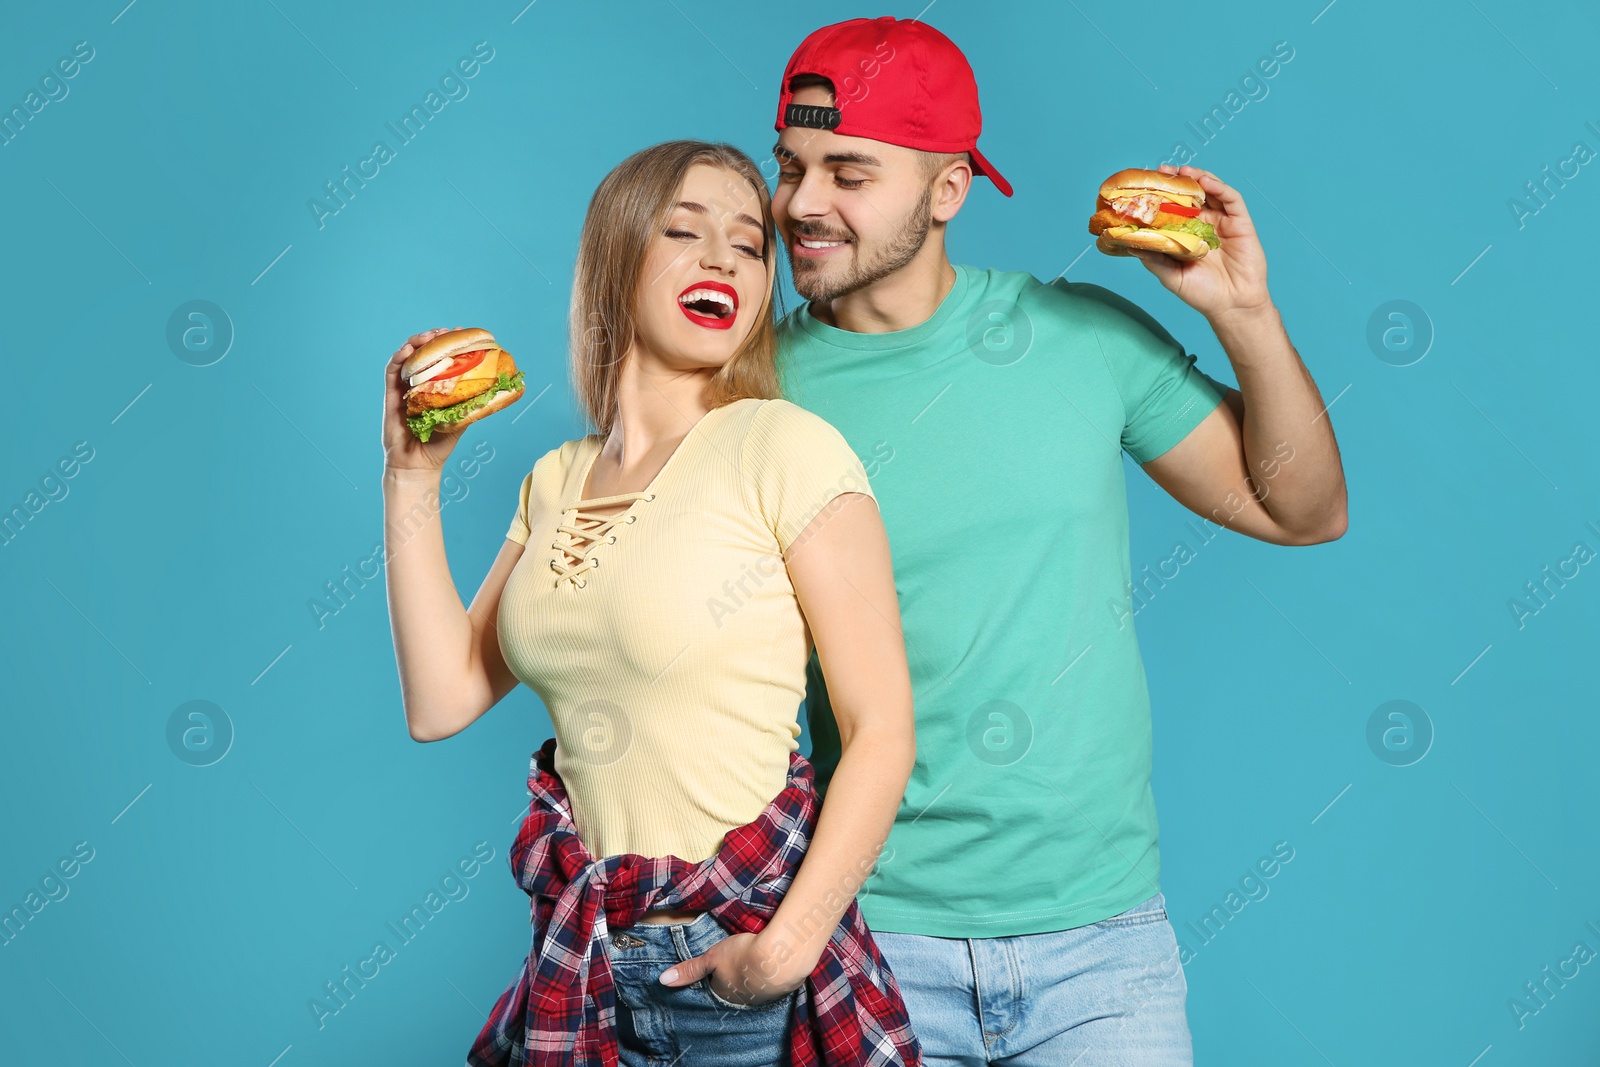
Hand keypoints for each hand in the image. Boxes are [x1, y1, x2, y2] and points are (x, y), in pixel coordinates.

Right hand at [383, 327, 465, 474]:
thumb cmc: (438, 445)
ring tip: (428, 336)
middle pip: (422, 353)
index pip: (440, 359)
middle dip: (433, 339)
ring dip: (416, 343)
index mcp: (434, 388)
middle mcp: (418, 385)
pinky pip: (391, 372)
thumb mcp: (459, 421)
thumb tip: (491, 390)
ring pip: (406, 358)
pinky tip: (407, 350)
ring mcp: (403, 389)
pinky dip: (398, 358)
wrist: (418, 465)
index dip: (447, 344)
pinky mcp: (390, 396)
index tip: (459, 333)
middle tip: (445, 332)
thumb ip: (468, 404)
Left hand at [658, 929, 810, 1007]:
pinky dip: (770, 972)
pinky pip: (772, 981)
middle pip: (735, 988)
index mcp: (724, 993)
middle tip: (737, 960)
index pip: (715, 986)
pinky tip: (772, 960)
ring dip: (754, 974)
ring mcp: (764, 995)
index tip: (720, 963)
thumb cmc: (742, 955)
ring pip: (754, 986)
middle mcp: (743, 1000)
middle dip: (735, 976)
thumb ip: (690, 969)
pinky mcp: (782, 987)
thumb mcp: (712, 957)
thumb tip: (662, 980)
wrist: (782, 954)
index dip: (716, 974)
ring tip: (755, 958)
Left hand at [1128, 165, 1271, 324]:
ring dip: (1197, 177)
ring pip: (1211, 191)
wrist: (1232, 305)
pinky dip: (1218, 187)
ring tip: (1182, 171)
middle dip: (1177, 181)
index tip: (1146, 185)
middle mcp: (1204, 224)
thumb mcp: (1171, 276)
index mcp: (1187, 234)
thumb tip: (1130, 244)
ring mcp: (1223, 222)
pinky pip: (1231, 199)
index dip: (1161, 195)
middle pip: (1191, 195)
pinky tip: (1205, 181)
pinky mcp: (1240, 223)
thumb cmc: (1202, 294)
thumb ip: (1154, 259)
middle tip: (1162, 171)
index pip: (1173, 208)